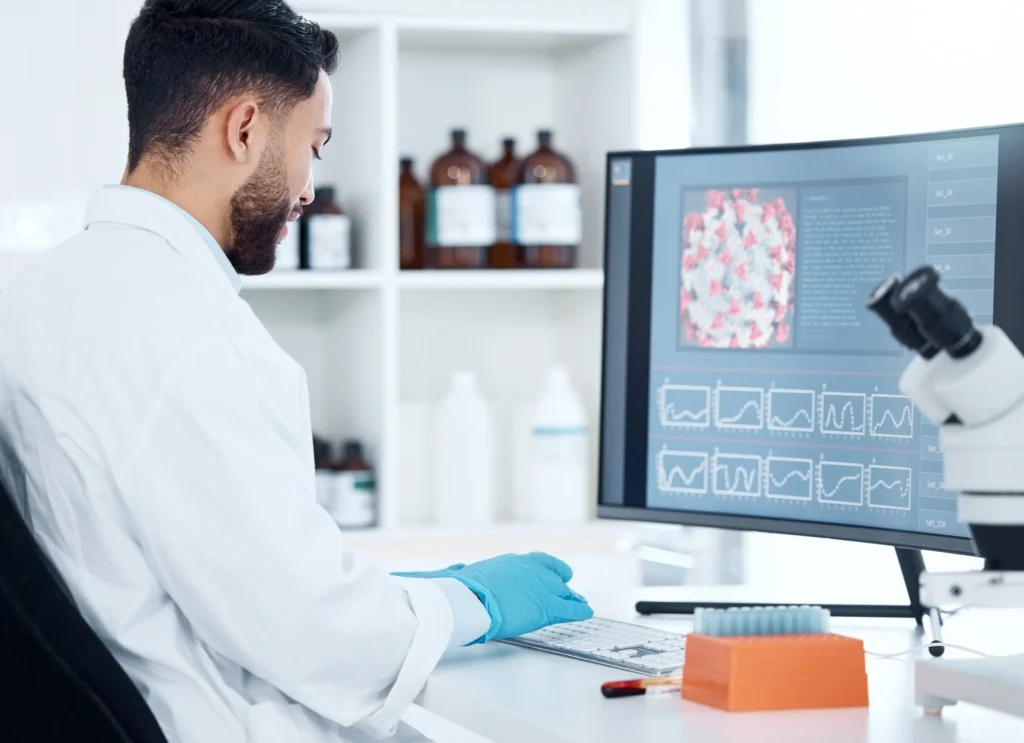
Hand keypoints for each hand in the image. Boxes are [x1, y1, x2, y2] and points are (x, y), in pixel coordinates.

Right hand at [393, 552, 592, 641]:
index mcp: (511, 563)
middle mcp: (530, 570)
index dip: (546, 568)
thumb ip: (463, 571)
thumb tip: (455, 569)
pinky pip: (569, 608)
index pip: (536, 562)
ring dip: (572, 597)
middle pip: (553, 575)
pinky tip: (586, 611)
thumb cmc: (460, 589)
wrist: (468, 598)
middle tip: (569, 587)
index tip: (552, 572)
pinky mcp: (546, 606)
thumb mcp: (460, 573)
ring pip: (563, 592)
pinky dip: (579, 610)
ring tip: (580, 602)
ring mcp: (540, 587)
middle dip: (561, 583)